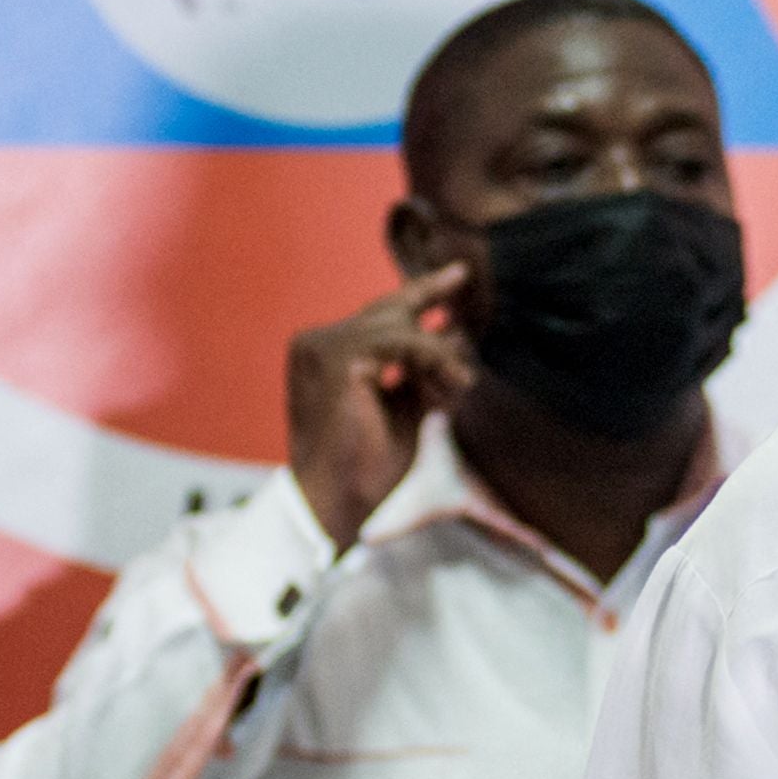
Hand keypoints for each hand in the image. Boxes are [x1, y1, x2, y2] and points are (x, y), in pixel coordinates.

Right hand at [283, 267, 473, 549]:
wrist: (339, 503)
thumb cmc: (369, 465)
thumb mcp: (407, 407)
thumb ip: (425, 370)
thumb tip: (457, 331)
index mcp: (324, 354)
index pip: (376, 314)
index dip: (417, 293)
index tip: (456, 277)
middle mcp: (316, 343)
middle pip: (385, 308)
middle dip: (428, 295)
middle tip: (462, 275)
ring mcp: (322, 347)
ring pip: (398, 325)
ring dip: (438, 353)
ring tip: (461, 383)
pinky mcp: (338, 359)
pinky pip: (402, 342)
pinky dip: (434, 359)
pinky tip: (457, 382)